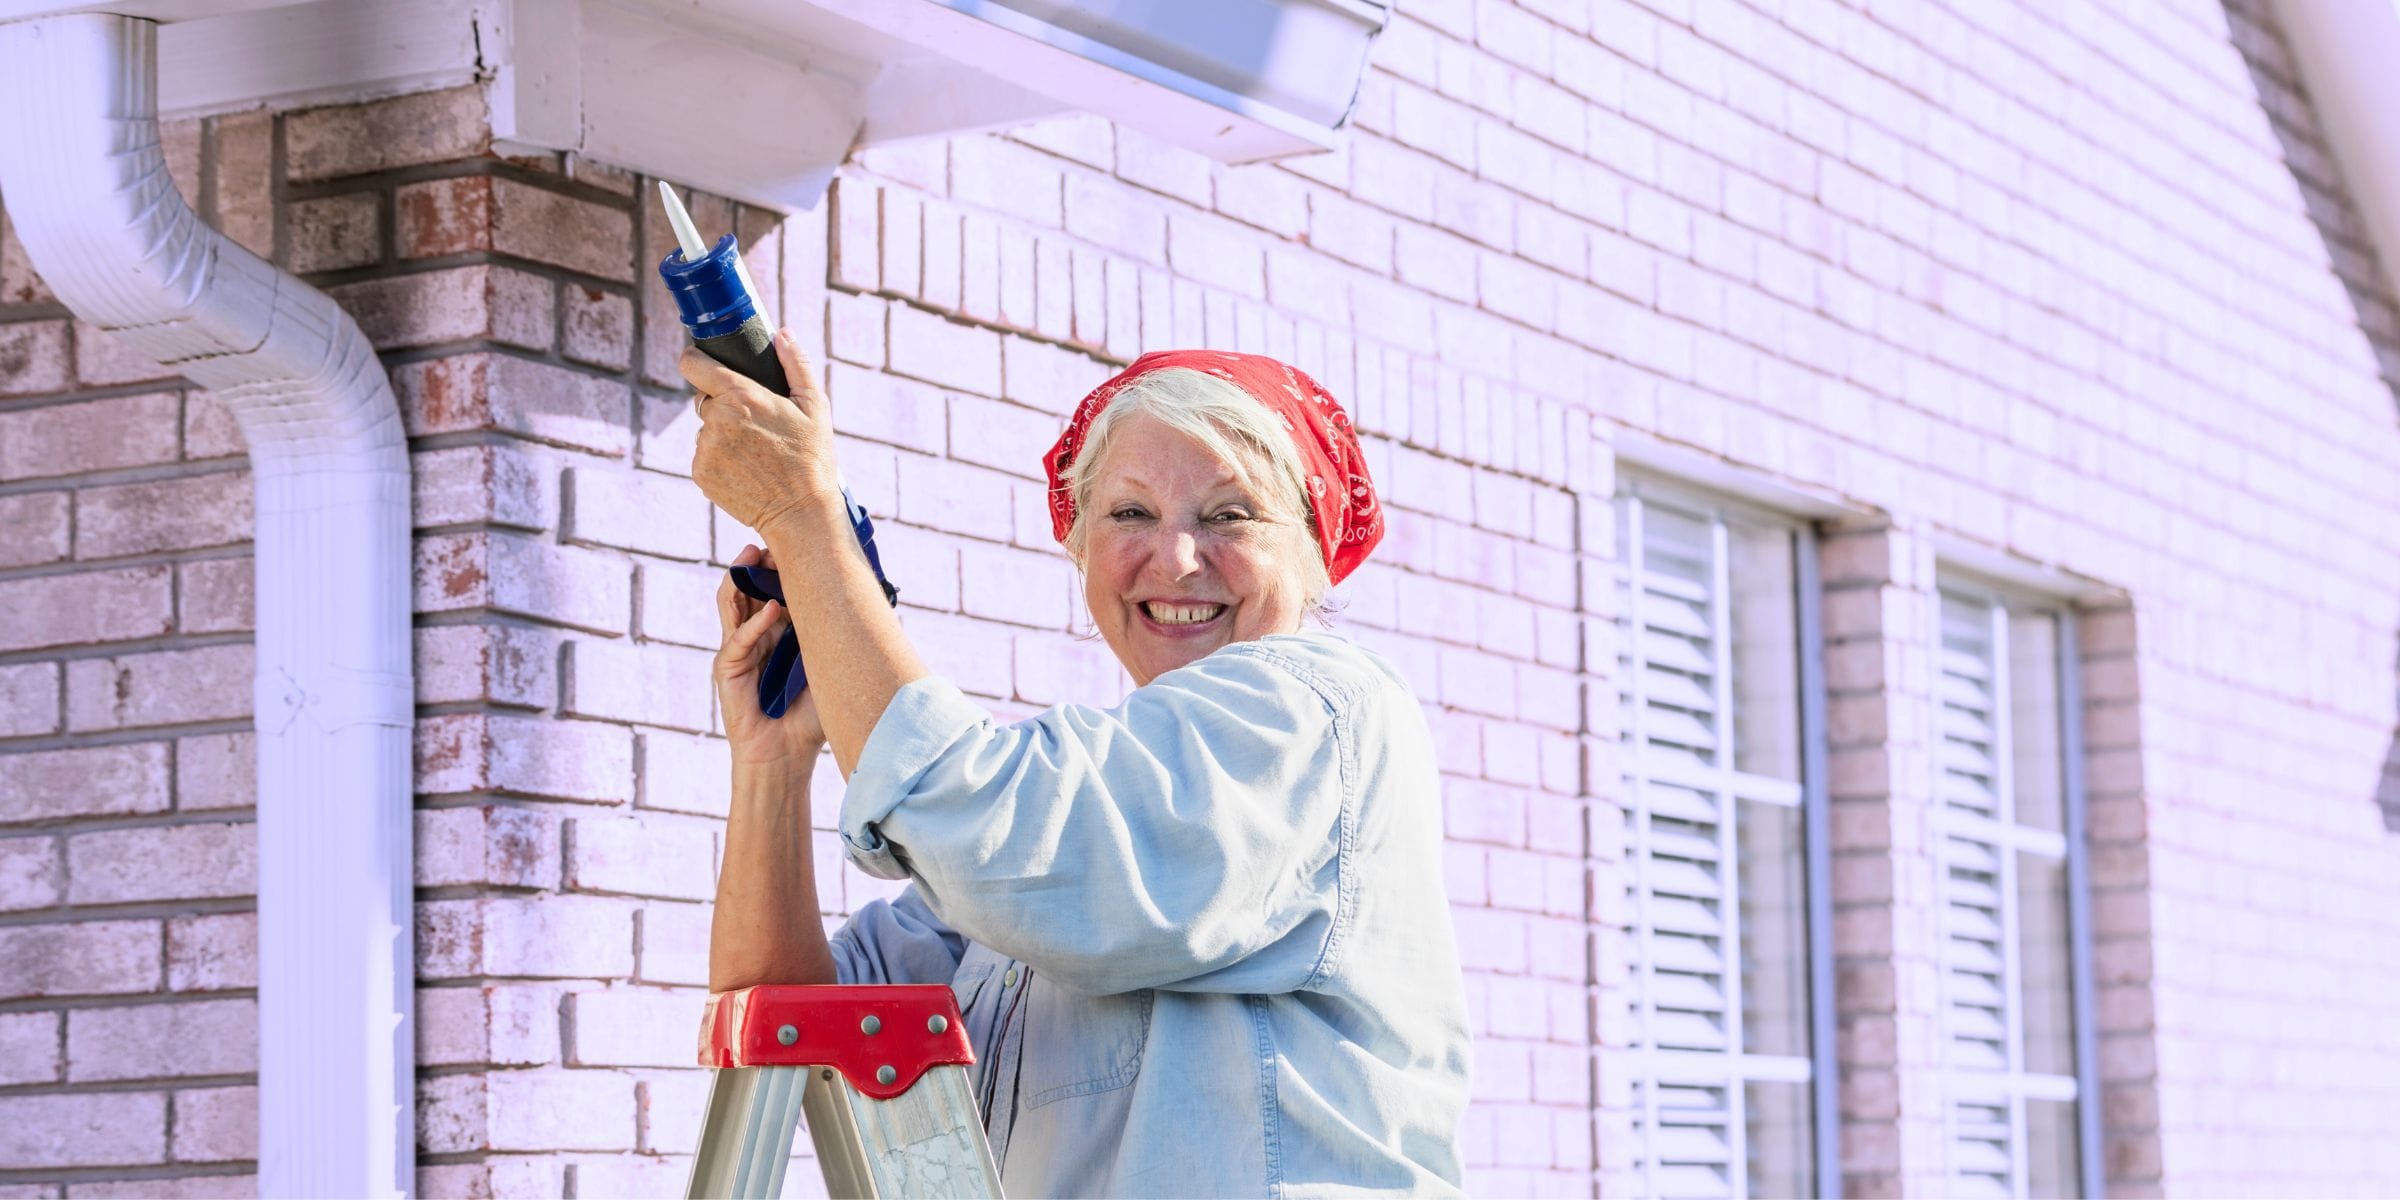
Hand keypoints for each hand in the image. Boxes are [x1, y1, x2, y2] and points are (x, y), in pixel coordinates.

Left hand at [685, 329, 839, 534]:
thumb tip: (782, 333)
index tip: (703, 363)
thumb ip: (796, 364)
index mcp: (741, 396)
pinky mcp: (700, 473)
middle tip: (756, 423)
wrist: (800, 514)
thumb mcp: (815, 407)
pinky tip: (747, 470)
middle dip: (724, 405)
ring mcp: (705, 448)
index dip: (696, 360)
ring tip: (756, 453)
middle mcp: (716, 419)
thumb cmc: (813, 458)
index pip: (693, 364)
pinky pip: (704, 455)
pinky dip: (720, 459)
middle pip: (705, 399)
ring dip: (723, 434)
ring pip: (706, 430)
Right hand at [715, 543, 826, 770]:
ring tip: (756, 555)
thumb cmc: (809, 718)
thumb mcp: (827, 669)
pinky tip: (772, 609)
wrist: (786, 757)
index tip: (799, 540)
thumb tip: (876, 603)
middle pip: (748, 586)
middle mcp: (753, 635)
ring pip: (731, 603)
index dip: (781, 565)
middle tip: (774, 537)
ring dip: (743, 578)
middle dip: (758, 561)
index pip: (772, 587)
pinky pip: (738, 641)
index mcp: (775, 632)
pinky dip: (755, 624)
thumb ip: (836, 640)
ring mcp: (736, 651)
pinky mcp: (726, 671)